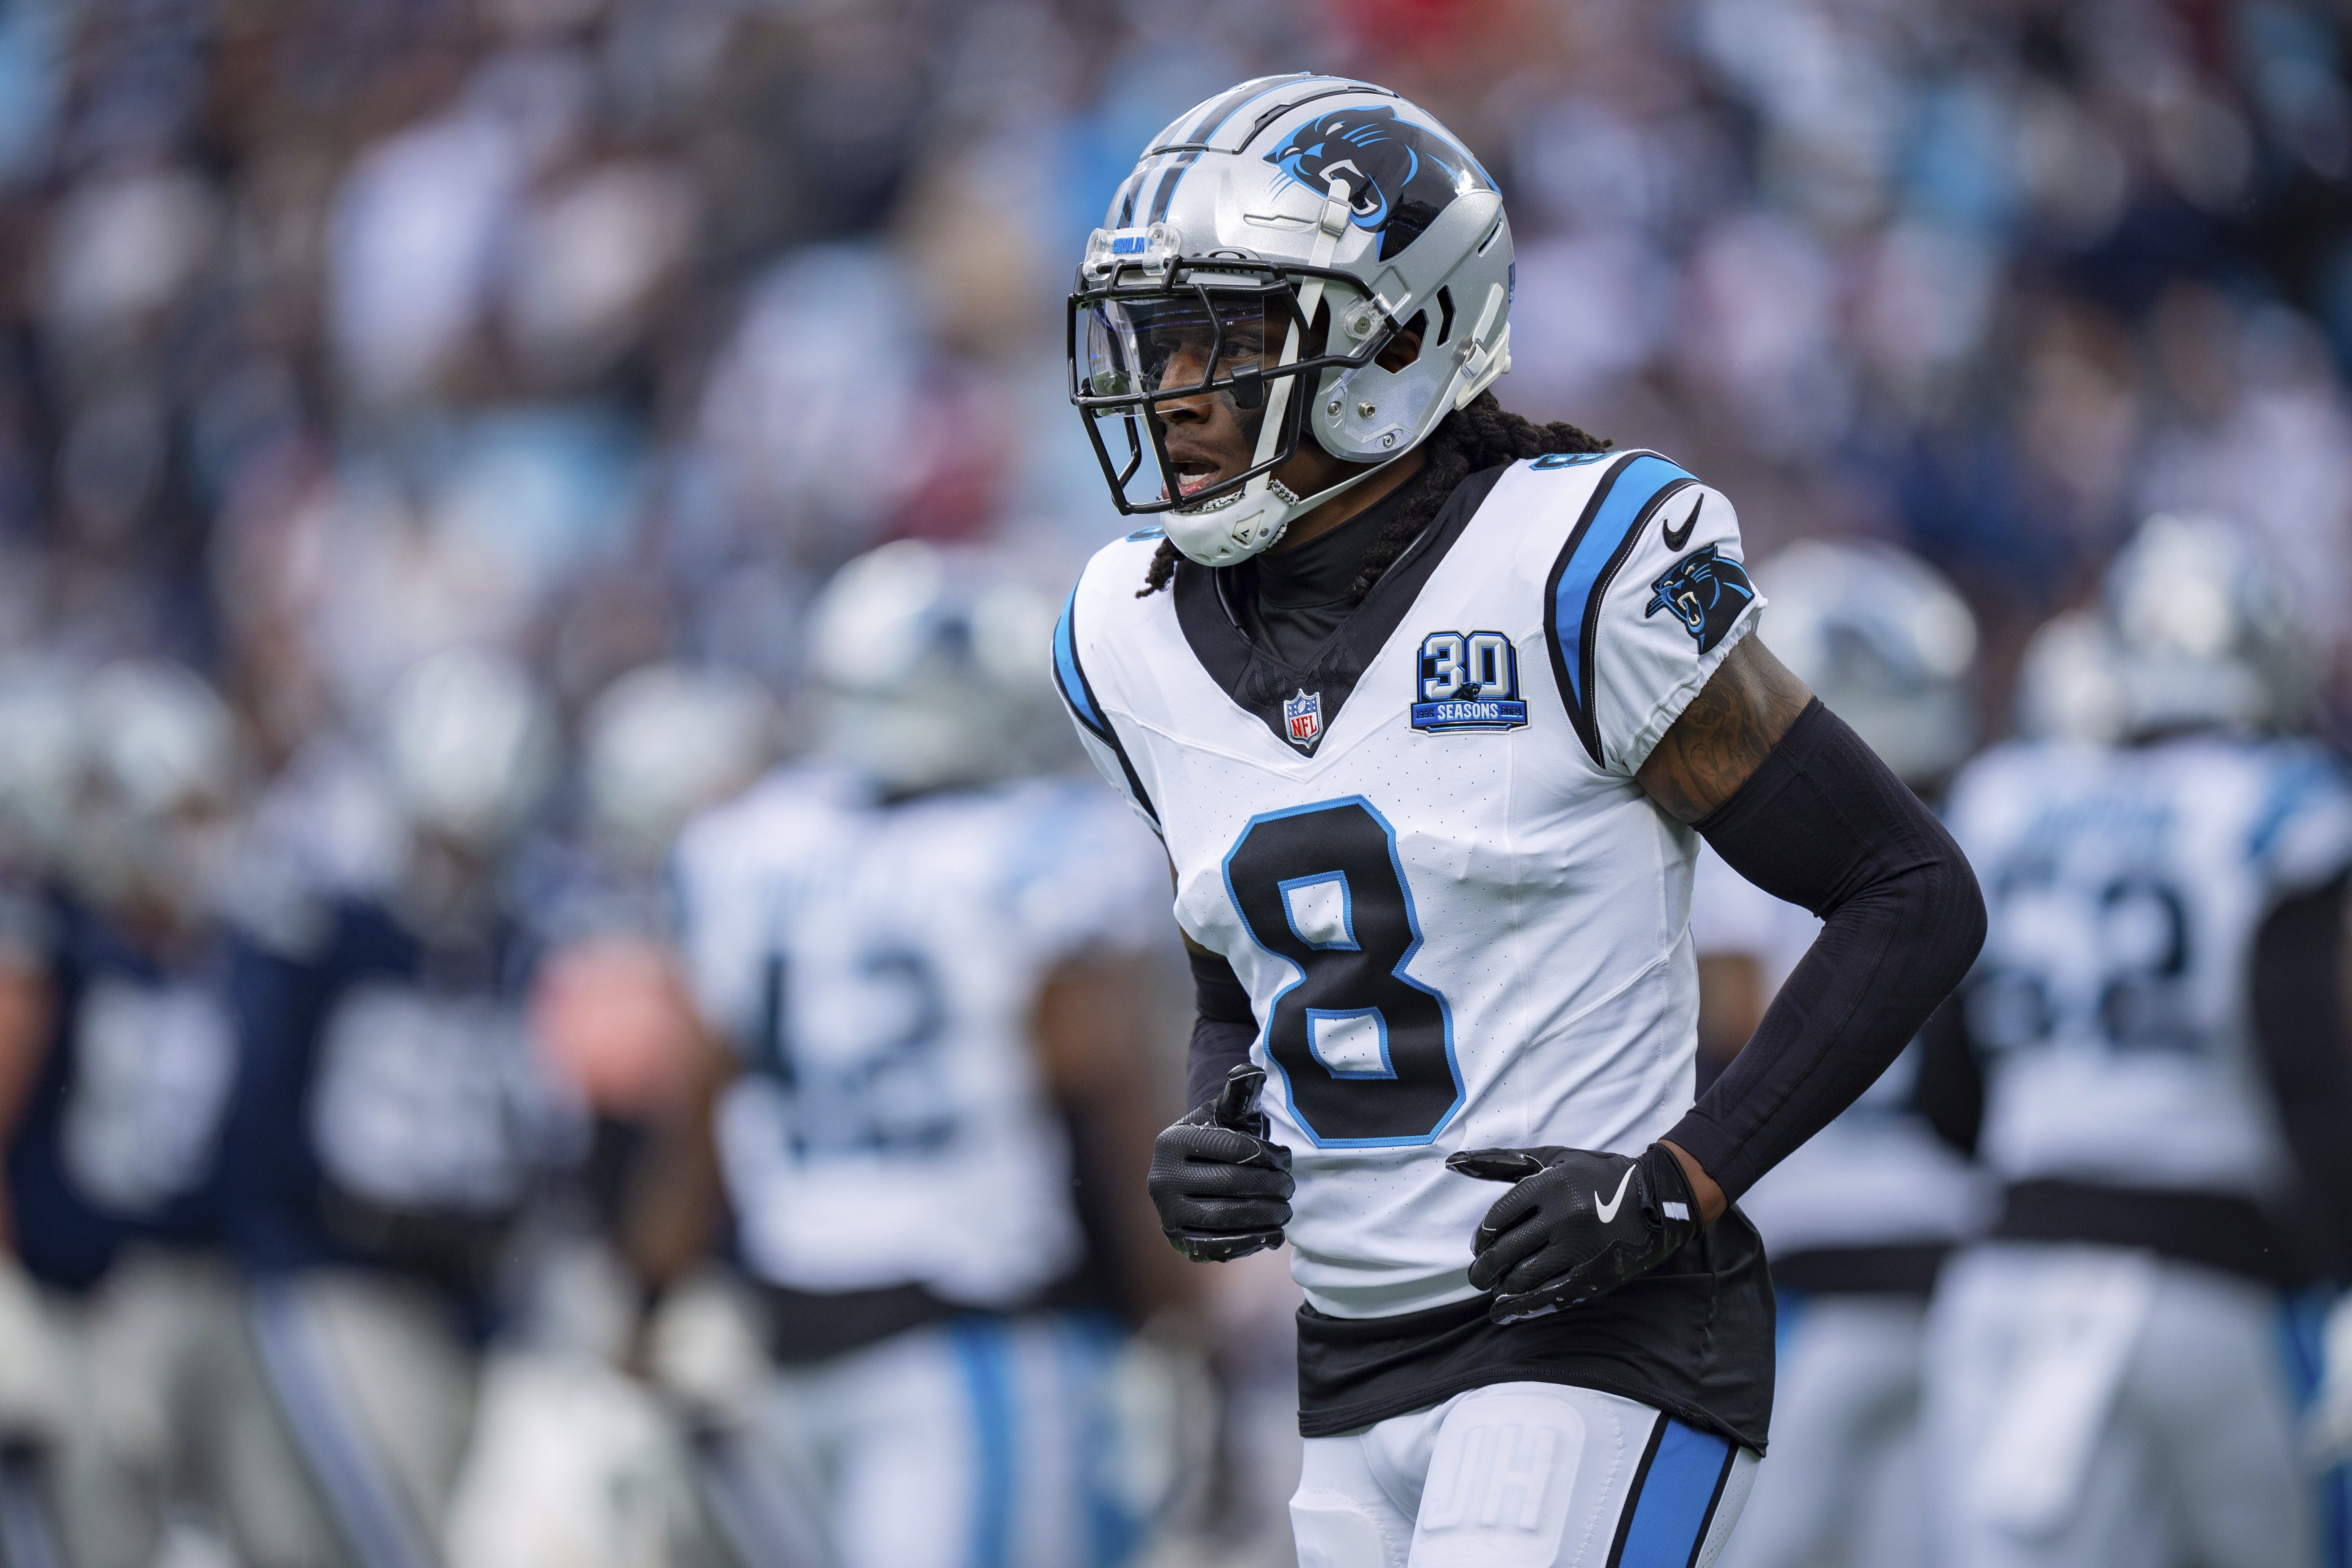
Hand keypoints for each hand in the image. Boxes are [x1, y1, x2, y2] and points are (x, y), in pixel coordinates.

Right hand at [1147, 1065, 1292, 1262]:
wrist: (1195, 1173)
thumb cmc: (1219, 1138)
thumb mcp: (1227, 1114)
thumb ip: (1240, 1094)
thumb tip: (1251, 1072)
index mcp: (1171, 1141)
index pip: (1233, 1148)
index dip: (1268, 1155)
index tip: (1287, 1160)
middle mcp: (1161, 1177)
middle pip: (1231, 1183)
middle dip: (1271, 1186)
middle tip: (1291, 1187)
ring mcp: (1167, 1212)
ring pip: (1226, 1217)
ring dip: (1265, 1214)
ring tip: (1286, 1209)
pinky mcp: (1178, 1240)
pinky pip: (1217, 1246)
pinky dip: (1250, 1242)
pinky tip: (1273, 1234)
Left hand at [1447, 1142, 1700, 1323]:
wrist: (1658, 1196)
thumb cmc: (1596, 1175)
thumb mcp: (1551, 1158)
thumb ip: (1501, 1162)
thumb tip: (1452, 1161)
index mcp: (1549, 1185)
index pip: (1498, 1218)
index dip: (1482, 1237)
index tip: (1480, 1246)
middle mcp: (1562, 1216)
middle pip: (1506, 1251)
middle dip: (1484, 1269)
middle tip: (1477, 1277)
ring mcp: (1580, 1249)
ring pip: (1525, 1277)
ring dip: (1502, 1289)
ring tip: (1494, 1292)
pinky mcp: (1595, 1275)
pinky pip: (1551, 1297)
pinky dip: (1522, 1308)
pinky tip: (1505, 1312)